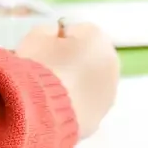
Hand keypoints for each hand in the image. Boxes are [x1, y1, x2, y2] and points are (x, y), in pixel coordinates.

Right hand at [18, 21, 119, 139]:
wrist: (43, 111)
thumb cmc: (40, 66)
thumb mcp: (36, 37)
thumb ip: (49, 32)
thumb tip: (55, 39)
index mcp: (98, 38)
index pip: (76, 31)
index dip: (57, 39)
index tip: (43, 50)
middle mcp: (111, 63)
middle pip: (87, 56)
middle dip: (70, 61)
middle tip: (46, 70)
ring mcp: (109, 92)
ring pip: (89, 81)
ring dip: (74, 83)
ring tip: (48, 91)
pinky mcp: (100, 116)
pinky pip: (85, 103)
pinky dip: (74, 103)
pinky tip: (54, 106)